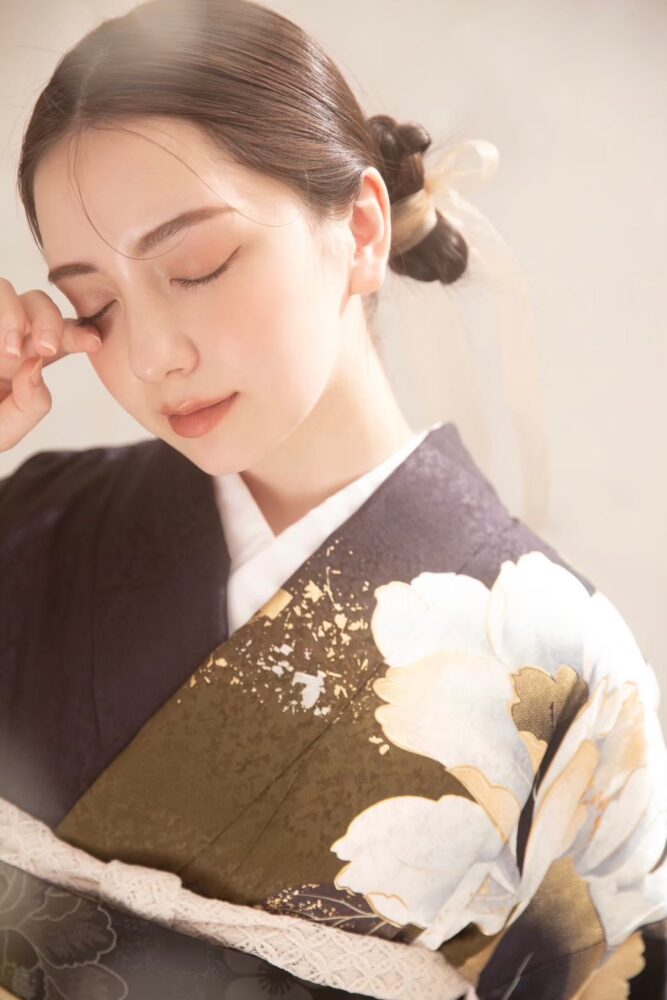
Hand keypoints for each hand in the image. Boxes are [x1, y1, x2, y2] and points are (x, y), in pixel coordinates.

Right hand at [0, 279, 102, 450]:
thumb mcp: (3, 431)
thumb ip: (29, 407)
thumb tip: (37, 369)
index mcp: (28, 358)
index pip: (63, 336)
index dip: (81, 333)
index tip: (94, 342)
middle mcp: (7, 333)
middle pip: (40, 305)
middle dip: (51, 321)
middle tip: (46, 350)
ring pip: (6, 290)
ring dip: (14, 315)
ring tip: (9, 352)